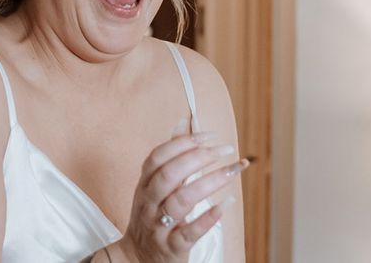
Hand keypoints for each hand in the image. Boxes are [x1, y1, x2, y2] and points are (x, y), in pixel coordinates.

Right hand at [111, 117, 239, 262]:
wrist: (138, 258)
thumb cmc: (151, 215)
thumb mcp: (153, 184)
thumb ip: (170, 155)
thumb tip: (182, 121)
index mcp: (144, 184)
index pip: (158, 157)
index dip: (183, 143)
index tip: (210, 135)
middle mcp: (148, 203)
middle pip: (168, 175)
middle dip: (197, 158)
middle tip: (224, 149)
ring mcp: (159, 226)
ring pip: (181, 201)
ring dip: (208, 183)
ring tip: (233, 171)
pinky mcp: (172, 249)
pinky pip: (189, 233)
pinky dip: (208, 218)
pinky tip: (226, 204)